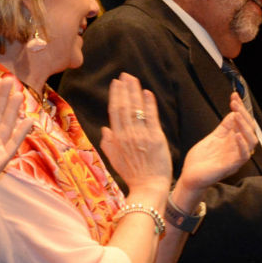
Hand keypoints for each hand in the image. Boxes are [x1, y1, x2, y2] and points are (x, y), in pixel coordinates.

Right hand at [100, 73, 171, 195]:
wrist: (148, 187)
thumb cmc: (133, 175)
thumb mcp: (115, 160)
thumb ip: (108, 143)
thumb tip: (104, 128)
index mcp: (117, 139)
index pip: (115, 112)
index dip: (116, 96)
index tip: (116, 83)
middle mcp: (127, 134)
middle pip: (124, 106)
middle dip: (125, 89)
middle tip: (125, 75)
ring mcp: (141, 135)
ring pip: (136, 109)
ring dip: (135, 91)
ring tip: (134, 79)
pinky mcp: (156, 138)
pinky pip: (151, 117)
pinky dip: (149, 103)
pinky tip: (148, 93)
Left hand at [181, 93, 258, 191]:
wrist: (190, 177)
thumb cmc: (200, 160)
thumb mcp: (213, 138)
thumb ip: (224, 127)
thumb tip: (233, 112)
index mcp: (234, 140)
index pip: (243, 122)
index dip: (240, 108)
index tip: (234, 96)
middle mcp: (238, 148)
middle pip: (250, 129)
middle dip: (244, 114)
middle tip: (235, 104)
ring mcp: (236, 157)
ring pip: (252, 141)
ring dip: (245, 127)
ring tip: (236, 115)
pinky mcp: (231, 166)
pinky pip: (243, 156)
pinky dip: (242, 144)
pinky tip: (236, 135)